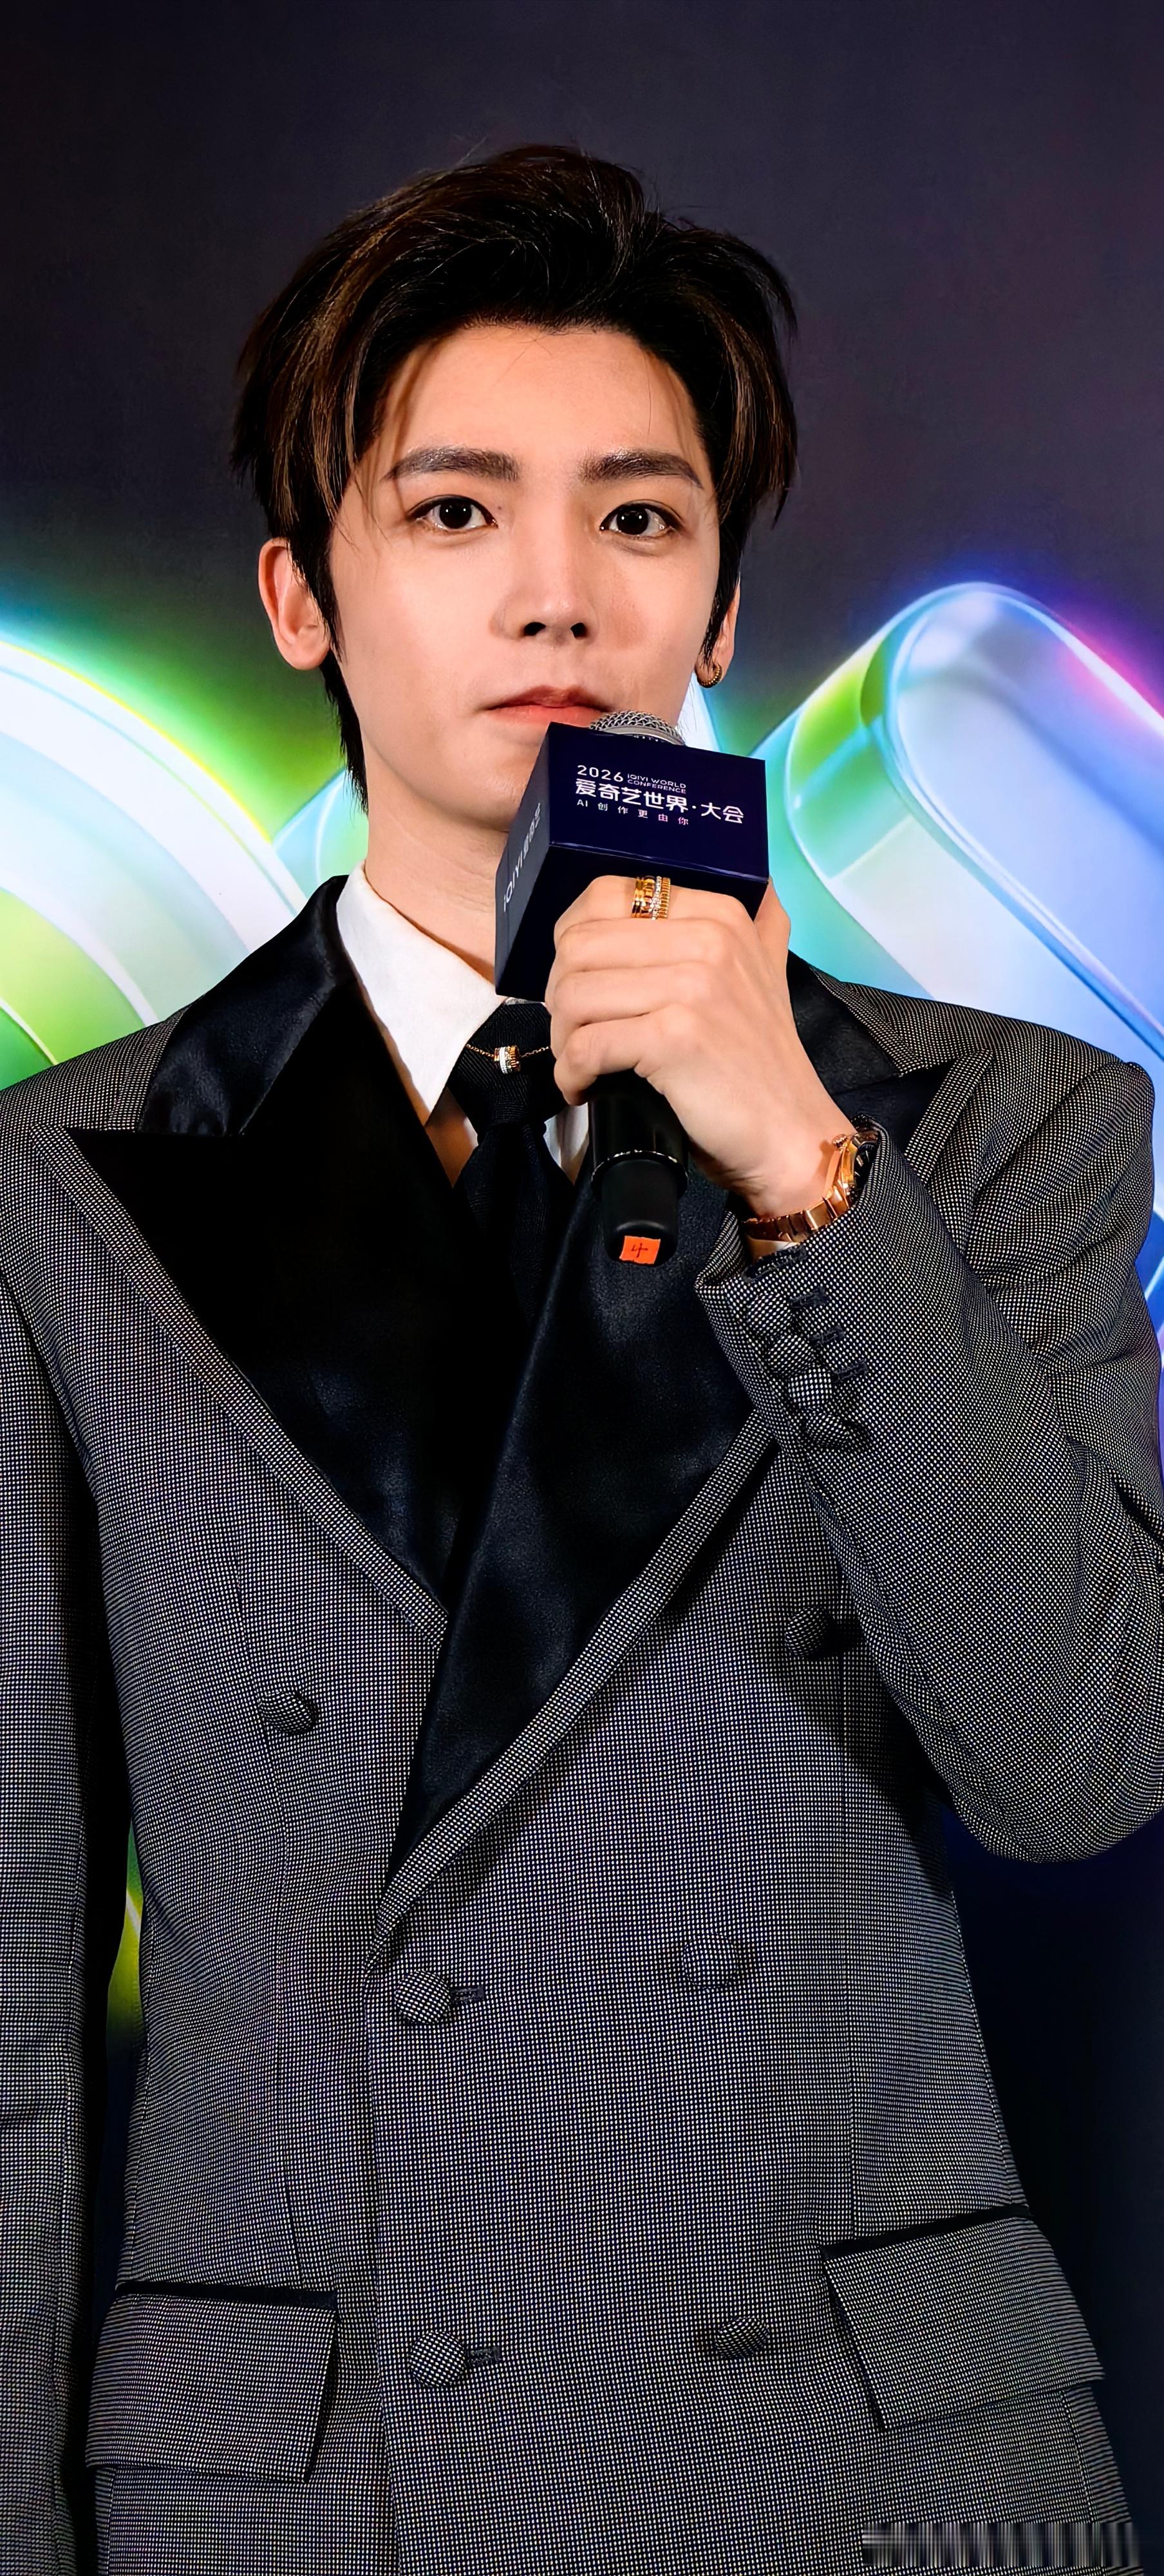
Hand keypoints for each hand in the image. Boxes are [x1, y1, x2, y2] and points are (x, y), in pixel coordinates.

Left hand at [544, 874, 857, 1214]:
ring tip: (579, 1062)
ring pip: (575, 994)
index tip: (579, 981)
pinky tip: (583, 1086)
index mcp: (719, 914)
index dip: (572, 941)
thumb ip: (759, 927)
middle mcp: (708, 940)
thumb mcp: (768, 974)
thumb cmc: (763, 1061)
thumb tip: (766, 888)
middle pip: (579, 945)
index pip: (606, 895)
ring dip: (562, 1037)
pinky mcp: (673, 1038)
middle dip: (559, 995)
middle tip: (574, 1032)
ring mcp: (692, 987)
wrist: (789, 1130)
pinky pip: (586, 1046)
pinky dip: (571, 1072)